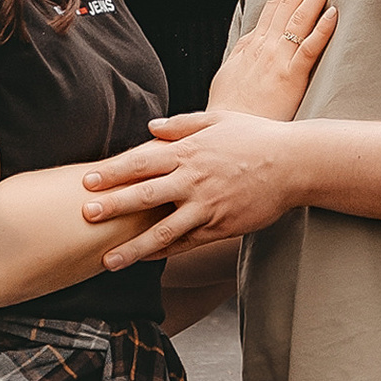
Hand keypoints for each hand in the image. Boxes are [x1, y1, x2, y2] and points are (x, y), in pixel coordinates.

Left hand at [80, 112, 308, 261]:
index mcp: (189, 151)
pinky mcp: (220, 227)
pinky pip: (186, 243)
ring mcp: (206, 206)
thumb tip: (149, 128)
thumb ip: (181, 124)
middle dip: (113, 206)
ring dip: (132, 247)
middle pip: (144, 195)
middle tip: (85, 216)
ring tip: (107, 260)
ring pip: (162, 231)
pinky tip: (144, 260)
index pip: (141, 161)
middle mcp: (193, 180)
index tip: (87, 181)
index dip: (113, 172)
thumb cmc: (257, 137)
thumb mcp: (218, 120)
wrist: (295, 164)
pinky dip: (164, 253)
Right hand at [203, 0, 336, 120]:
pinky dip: (321, 29)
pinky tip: (333, 12)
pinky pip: (308, 49)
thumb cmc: (229, 112)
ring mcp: (277, 60)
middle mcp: (264, 45)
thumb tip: (250, 42)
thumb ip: (243, 55)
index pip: (274, 2)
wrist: (224, 135)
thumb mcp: (229, 76)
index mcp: (251, 43)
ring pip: (298, 15)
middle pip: (288, 0)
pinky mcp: (290, 79)